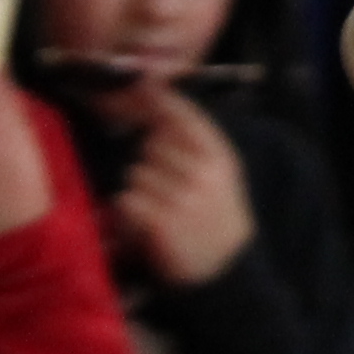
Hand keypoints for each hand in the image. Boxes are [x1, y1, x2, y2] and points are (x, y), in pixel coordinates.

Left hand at [113, 85, 255, 286]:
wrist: (227, 271)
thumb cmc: (215, 218)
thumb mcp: (218, 175)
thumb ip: (191, 141)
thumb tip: (154, 99)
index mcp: (218, 155)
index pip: (183, 114)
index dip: (157, 97)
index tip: (140, 81)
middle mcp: (202, 171)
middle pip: (150, 145)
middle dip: (150, 163)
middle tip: (167, 190)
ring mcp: (181, 196)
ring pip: (135, 173)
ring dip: (139, 191)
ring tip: (161, 211)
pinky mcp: (160, 222)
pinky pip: (126, 200)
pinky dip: (129, 212)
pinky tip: (148, 225)